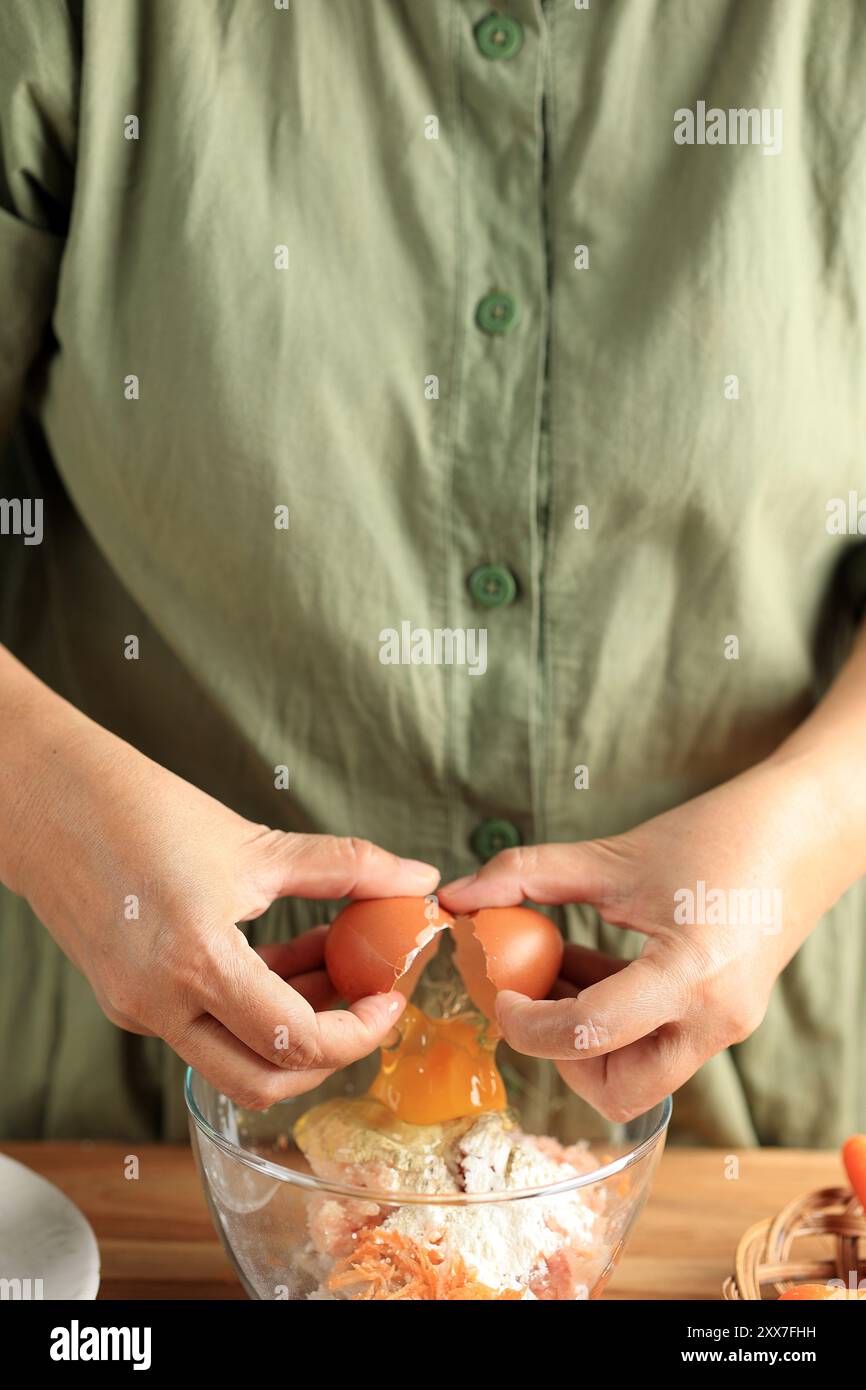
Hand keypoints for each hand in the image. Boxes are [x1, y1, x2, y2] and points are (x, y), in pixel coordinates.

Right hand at [4, 659, 438, 1108]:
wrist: (52, 802)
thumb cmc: (144, 812)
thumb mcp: (257, 843)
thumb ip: (346, 866)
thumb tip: (416, 878)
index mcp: (196, 964)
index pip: (297, 1042)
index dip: (360, 1032)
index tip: (390, 997)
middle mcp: (160, 1005)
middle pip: (265, 1081)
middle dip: (329, 1053)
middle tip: (367, 1001)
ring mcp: (139, 1010)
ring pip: (234, 1060)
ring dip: (292, 1028)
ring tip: (331, 963)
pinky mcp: (129, 1001)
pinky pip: (205, 1028)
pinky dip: (253, 1007)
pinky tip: (285, 955)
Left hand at [440, 758, 839, 1121]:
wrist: (808, 829)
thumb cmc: (719, 834)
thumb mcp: (614, 854)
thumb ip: (528, 876)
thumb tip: (457, 895)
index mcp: (692, 976)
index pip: (590, 1034)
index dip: (528, 1024)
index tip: (499, 991)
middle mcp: (716, 1019)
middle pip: (617, 1089)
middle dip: (561, 1055)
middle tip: (530, 998)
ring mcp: (726, 1026)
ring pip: (637, 1076)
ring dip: (585, 1037)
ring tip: (555, 966)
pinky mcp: (725, 1019)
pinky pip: (656, 1044)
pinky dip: (613, 1019)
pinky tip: (589, 961)